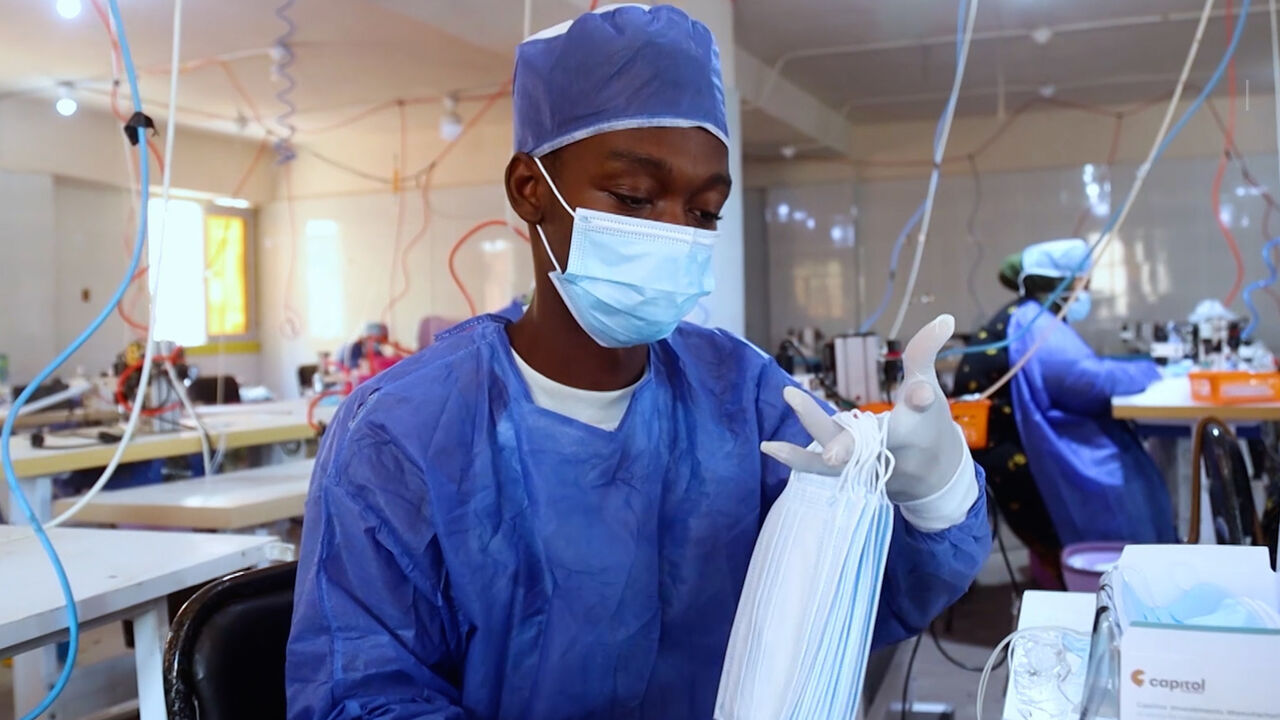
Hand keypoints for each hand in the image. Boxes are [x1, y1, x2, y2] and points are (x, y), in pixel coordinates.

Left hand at [761, 314, 966, 503]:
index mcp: (918, 424)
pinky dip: (796, 460)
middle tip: (828, 451)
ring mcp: (867, 466)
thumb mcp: (930, 386)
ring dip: (806, 453)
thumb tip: (944, 317)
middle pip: (866, 445)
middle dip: (846, 446)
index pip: (921, 408)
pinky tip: (767, 446)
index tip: (922, 392)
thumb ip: (926, 353)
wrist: (933, 478)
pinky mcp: (850, 474)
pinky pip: (820, 471)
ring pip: (836, 460)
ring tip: (772, 443)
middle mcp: (891, 449)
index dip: (921, 397)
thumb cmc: (929, 425)